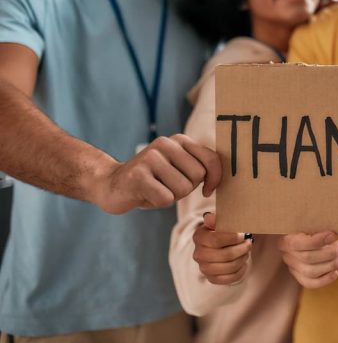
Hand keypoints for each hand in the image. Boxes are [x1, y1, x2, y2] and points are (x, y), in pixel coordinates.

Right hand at [93, 134, 221, 213]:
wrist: (110, 184)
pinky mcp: (138, 175)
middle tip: (167, 186)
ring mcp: (150, 158)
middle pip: (198, 177)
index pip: (211, 158)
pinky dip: (157, 203)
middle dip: (186, 189)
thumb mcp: (178, 168)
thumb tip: (222, 177)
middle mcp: (166, 144)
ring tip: (155, 189)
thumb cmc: (152, 181)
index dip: (215, 178)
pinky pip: (165, 198)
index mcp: (179, 140)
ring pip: (183, 189)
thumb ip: (199, 166)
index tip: (208, 189)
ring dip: (171, 196)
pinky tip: (145, 195)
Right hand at [192, 212, 251, 284]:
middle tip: (249, 243)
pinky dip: (241, 270)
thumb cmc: (222, 231)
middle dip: (242, 249)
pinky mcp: (212, 279)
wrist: (220, 246)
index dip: (233, 238)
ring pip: (230, 267)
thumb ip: (216, 219)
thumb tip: (209, 218)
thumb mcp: (220, 221)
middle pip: (226, 255)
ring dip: (243, 258)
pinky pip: (231, 278)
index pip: (216, 240)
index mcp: (199, 237)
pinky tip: (243, 262)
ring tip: (247, 251)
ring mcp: (204, 268)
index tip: (243, 235)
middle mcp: (198, 254)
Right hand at [278, 231, 337, 288]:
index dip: (318, 240)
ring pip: (311, 272)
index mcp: (287, 240)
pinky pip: (310, 283)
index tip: (333, 234)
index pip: (299, 243)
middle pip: (308, 258)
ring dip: (333, 264)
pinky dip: (325, 280)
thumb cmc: (308, 227)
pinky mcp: (300, 277)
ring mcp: (293, 268)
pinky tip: (336, 272)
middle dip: (331, 252)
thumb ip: (317, 227)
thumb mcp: (309, 224)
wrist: (301, 236)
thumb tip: (333, 230)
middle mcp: (288, 255)